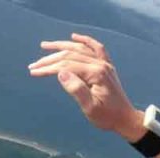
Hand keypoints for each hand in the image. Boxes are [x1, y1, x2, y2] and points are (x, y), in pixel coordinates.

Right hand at [27, 33, 142, 139]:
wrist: (125, 119)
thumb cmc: (107, 117)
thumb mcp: (90, 108)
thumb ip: (77, 90)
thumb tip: (60, 73)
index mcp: (96, 73)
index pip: (67, 65)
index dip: (49, 68)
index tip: (34, 72)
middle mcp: (100, 64)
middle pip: (70, 55)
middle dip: (50, 59)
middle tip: (34, 65)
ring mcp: (104, 63)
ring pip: (80, 49)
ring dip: (61, 46)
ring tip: (44, 46)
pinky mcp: (106, 66)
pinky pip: (96, 48)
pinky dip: (85, 40)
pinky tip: (74, 37)